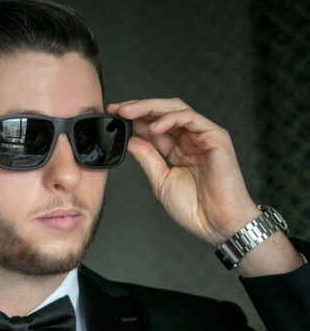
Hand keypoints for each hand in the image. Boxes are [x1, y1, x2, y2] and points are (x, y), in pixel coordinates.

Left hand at [107, 98, 259, 245]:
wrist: (217, 223)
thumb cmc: (195, 208)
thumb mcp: (161, 182)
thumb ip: (148, 159)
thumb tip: (131, 140)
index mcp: (178, 151)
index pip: (154, 128)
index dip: (134, 121)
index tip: (113, 117)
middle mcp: (190, 140)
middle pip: (163, 114)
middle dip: (139, 108)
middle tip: (117, 108)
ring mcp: (203, 136)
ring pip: (176, 110)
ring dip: (150, 108)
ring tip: (129, 112)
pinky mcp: (215, 136)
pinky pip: (190, 118)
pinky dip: (170, 119)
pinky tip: (154, 127)